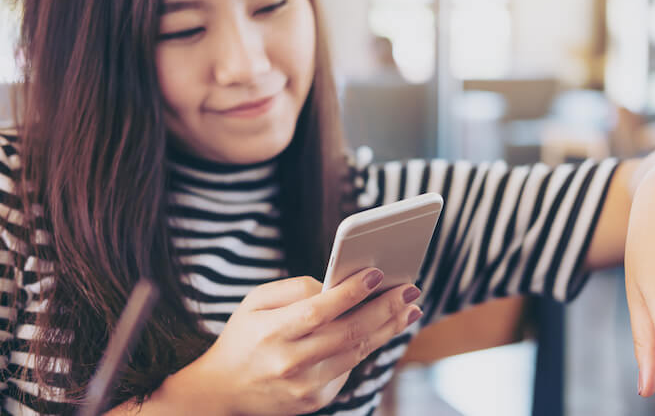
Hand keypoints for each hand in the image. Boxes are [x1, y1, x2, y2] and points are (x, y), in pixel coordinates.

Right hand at [177, 269, 421, 415]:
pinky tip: (385, 328)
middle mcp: (289, 362)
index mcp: (272, 332)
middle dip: (385, 309)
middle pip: (348, 334)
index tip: (378, 274)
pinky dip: (368, 346)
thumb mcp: (255, 301)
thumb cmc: (244, 336)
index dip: (350, 293)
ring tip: (409, 308)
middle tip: (411, 290)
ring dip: (388, 328)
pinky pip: (349, 368)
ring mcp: (304, 386)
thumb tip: (337, 286)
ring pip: (357, 353)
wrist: (222, 390)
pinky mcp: (315, 400)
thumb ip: (296, 289)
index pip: (318, 310)